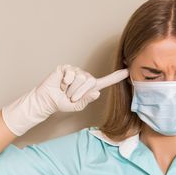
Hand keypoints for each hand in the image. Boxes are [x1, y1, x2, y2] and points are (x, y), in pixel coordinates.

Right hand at [1, 64, 128, 135]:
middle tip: (70, 96)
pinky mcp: (66, 68)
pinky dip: (64, 82)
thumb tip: (96, 92)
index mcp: (91, 86)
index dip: (117, 77)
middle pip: (90, 82)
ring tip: (64, 90)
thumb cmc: (62, 103)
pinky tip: (60, 84)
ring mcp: (76, 71)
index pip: (106, 81)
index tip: (128, 71)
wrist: (47, 101)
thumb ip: (87, 100)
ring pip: (80, 79)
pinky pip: (70, 74)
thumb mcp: (77, 106)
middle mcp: (85, 76)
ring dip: (70, 89)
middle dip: (78, 93)